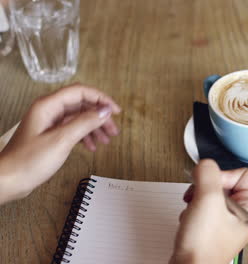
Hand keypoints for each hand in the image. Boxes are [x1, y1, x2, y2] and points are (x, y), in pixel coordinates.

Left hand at [0, 84, 120, 203]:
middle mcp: (49, 110)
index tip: (115, 111)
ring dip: (94, 127)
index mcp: (48, 106)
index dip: (101, 99)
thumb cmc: (27, 162)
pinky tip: (92, 146)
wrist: (8, 181)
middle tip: (113, 129)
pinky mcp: (50, 135)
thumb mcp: (62, 140)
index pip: (80, 92)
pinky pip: (73, 129)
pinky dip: (85, 135)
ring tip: (106, 140)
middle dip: (100, 116)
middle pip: (82, 105)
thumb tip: (104, 110)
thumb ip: (85, 122)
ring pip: (79, 118)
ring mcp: (49, 123)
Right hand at [170, 159, 247, 263]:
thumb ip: (207, 174)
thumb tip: (205, 164)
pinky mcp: (212, 226)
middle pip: (225, 182)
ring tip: (194, 211)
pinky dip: (193, 209)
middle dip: (207, 187)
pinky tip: (191, 219)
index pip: (243, 174)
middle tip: (200, 198)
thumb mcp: (207, 199)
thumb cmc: (203, 246)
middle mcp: (242, 214)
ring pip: (211, 193)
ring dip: (198, 198)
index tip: (211, 187)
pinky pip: (203, 205)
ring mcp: (227, 221)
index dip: (223, 176)